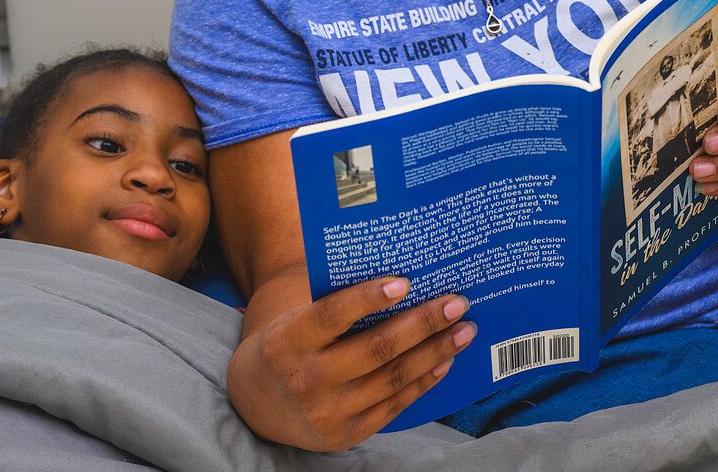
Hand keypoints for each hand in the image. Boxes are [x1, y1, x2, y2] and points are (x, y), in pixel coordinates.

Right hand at [227, 275, 475, 450]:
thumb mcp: (293, 321)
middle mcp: (306, 379)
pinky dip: (423, 382)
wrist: (254, 404)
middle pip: (375, 349)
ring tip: (463, 330)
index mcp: (288, 341)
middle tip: (456, 302)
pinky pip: (393, 406)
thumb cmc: (287, 346)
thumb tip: (400, 282)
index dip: (368, 298)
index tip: (405, 282)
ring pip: (392, 378)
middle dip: (422, 324)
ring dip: (434, 352)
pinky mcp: (345, 435)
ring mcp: (327, 412)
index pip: (331, 315)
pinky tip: (444, 361)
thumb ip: (333, 307)